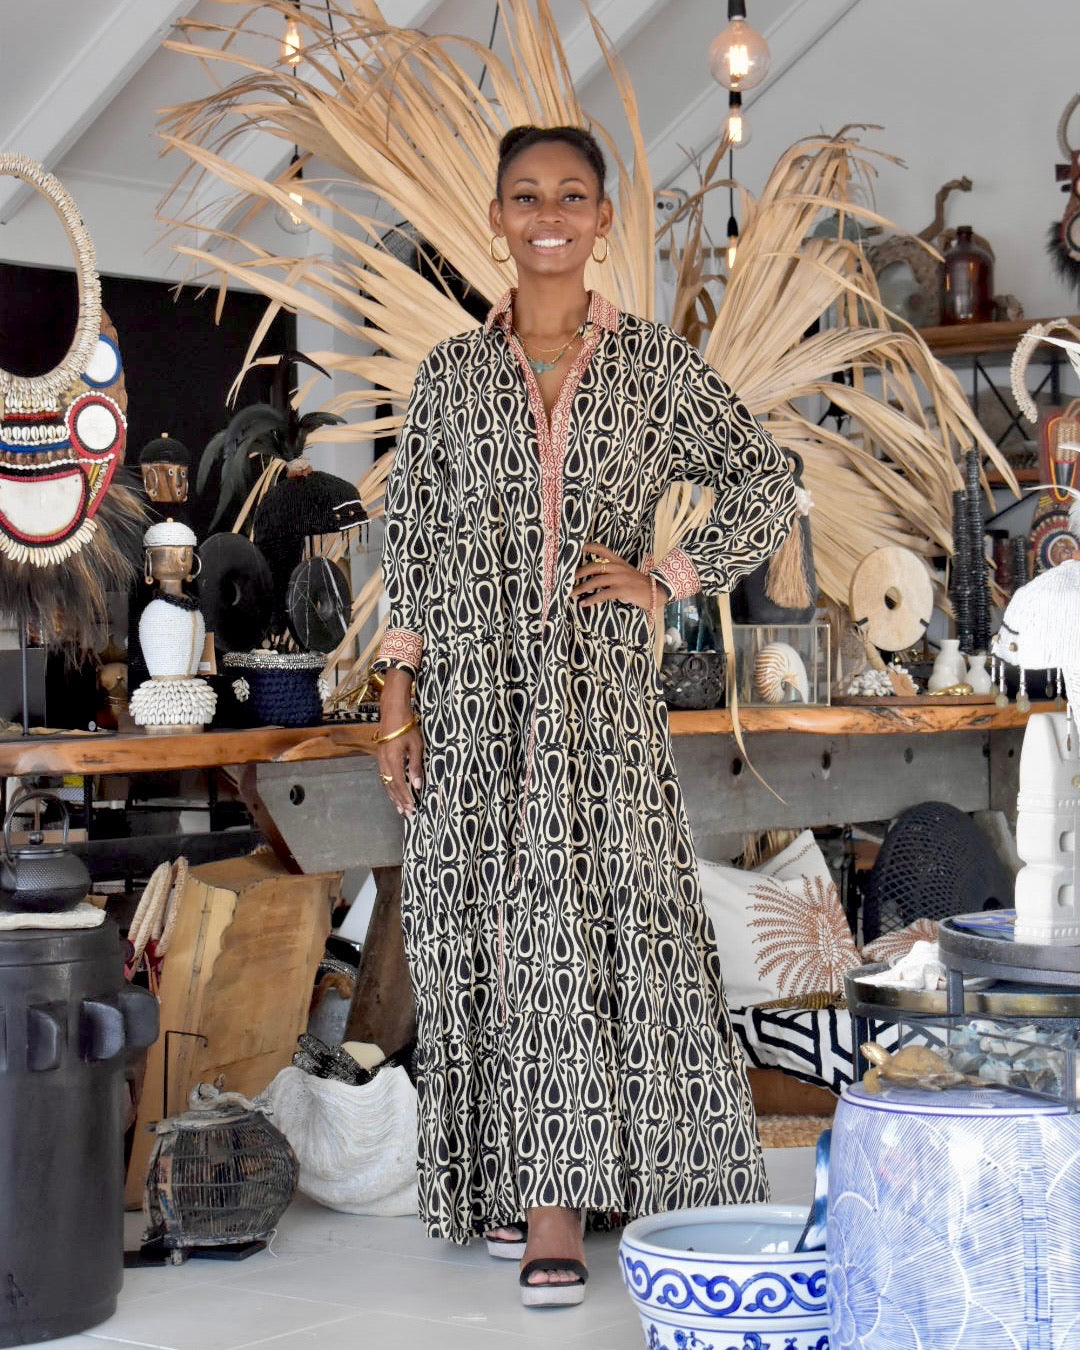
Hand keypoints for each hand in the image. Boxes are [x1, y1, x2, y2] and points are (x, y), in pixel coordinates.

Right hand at [376, 669, 423, 816]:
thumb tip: (417, 785)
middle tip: (406, 813)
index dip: (405, 797)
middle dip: (399, 800)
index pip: (399, 784)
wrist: (393, 711)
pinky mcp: (381, 756)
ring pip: (385, 782)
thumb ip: (415, 766)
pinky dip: (389, 786)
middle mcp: (384, 762)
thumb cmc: (407, 727)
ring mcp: (380, 759)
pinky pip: (383, 775)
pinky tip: (393, 791)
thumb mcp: (416, 746)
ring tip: (399, 807)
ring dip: (393, 795)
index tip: (411, 808)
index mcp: (393, 760)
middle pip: (390, 786)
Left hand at [571, 541, 654, 610]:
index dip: (589, 547)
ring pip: (596, 581)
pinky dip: (592, 599)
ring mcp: (620, 578)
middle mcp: (618, 567)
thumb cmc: (637, 584)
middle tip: (568, 580)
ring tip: (572, 594)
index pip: (602, 549)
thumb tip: (593, 576)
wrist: (655, 591)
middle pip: (593, 566)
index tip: (577, 549)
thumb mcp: (625, 572)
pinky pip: (603, 594)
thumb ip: (612, 571)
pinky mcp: (622, 590)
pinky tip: (584, 604)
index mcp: (618, 561)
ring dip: (581, 589)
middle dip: (578, 573)